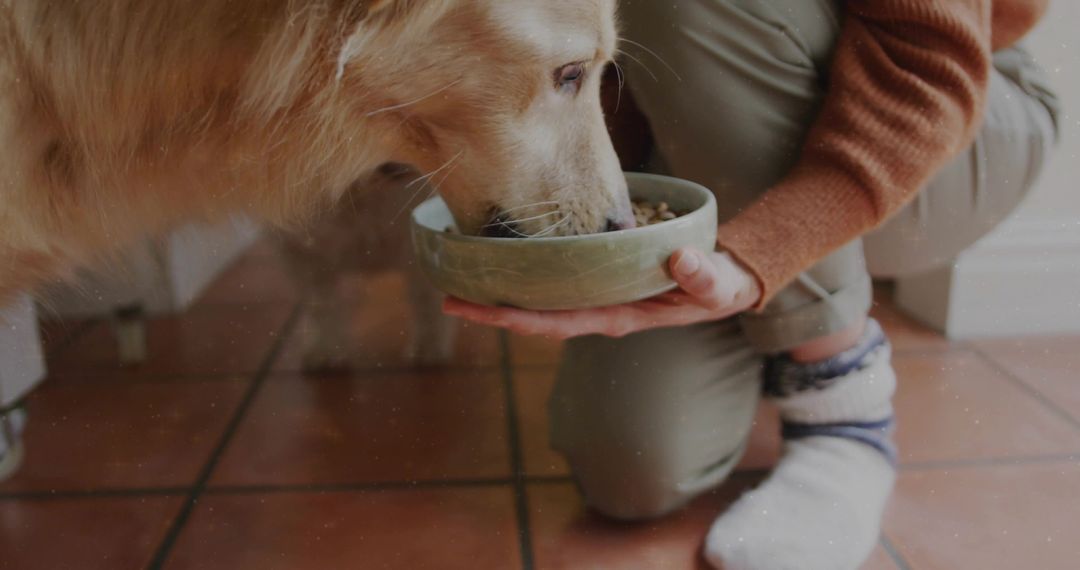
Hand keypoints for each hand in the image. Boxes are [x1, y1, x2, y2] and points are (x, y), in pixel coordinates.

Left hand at [442, 248, 761, 339]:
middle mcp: (598, 309)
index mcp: (618, 317)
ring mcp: (595, 294)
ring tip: (460, 273)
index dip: (518, 321)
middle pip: (535, 315)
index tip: (482, 313)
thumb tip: (682, 260)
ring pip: (539, 296)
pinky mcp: (597, 275)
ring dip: (501, 288)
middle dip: (493, 309)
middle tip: (447, 296)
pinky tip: (500, 252)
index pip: (559, 324)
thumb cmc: (720, 286)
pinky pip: (553, 275)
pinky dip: (525, 267)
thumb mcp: (719, 285)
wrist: (725, 279)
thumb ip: (705, 278)